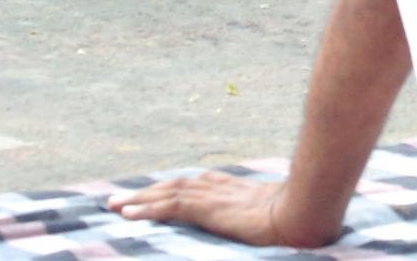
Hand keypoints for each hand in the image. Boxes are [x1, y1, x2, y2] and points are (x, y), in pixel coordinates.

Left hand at [108, 173, 340, 248]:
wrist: (303, 212)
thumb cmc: (297, 218)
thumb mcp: (273, 217)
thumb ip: (260, 219)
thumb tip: (267, 231)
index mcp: (232, 189)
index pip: (192, 186)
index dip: (168, 191)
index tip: (150, 196)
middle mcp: (218, 187)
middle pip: (173, 187)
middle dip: (145, 193)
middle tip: (118, 200)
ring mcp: (213, 195)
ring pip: (166, 194)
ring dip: (138, 199)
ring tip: (114, 205)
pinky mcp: (208, 207)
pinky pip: (170, 207)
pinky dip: (147, 209)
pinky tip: (127, 214)